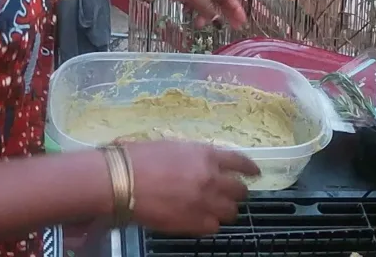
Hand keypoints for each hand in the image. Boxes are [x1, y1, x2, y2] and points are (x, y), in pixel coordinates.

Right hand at [123, 140, 259, 234]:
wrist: (121, 181)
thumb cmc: (139, 158)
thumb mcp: (172, 147)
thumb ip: (193, 156)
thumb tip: (201, 163)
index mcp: (206, 155)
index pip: (240, 161)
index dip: (250, 168)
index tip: (254, 173)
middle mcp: (211, 178)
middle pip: (240, 190)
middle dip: (237, 192)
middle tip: (231, 193)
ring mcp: (204, 202)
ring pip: (231, 212)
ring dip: (225, 209)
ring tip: (216, 209)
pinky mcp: (193, 223)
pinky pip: (213, 228)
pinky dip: (209, 224)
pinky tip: (200, 220)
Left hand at [155, 0, 248, 26]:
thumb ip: (205, 6)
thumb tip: (216, 19)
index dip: (235, 8)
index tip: (242, 22)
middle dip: (224, 13)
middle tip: (232, 28)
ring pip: (204, 3)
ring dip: (205, 14)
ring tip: (199, 25)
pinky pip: (193, 3)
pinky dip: (194, 11)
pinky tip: (190, 17)